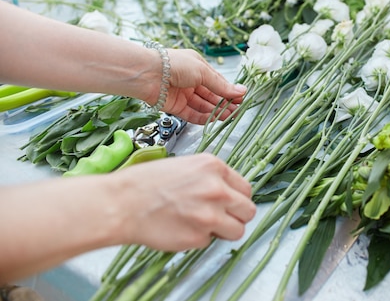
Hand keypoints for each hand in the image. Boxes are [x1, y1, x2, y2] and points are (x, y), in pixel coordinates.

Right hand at [114, 154, 255, 250]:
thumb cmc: (147, 183)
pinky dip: (199, 239)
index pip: (246, 188)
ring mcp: (210, 215)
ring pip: (237, 230)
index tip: (230, 203)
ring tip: (203, 225)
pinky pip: (210, 242)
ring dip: (224, 231)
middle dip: (237, 216)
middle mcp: (217, 190)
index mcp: (214, 167)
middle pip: (248, 211)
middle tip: (222, 217)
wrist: (123, 203)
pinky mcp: (199, 236)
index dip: (237, 198)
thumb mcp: (186, 166)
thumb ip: (212, 178)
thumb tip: (229, 192)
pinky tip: (182, 228)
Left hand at [160, 49, 246, 124]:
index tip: (240, 99)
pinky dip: (203, 118)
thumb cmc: (174, 65)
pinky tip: (214, 120)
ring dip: (216, 112)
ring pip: (203, 106)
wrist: (147, 73)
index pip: (217, 82)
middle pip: (211, 95)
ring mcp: (183, 95)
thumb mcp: (203, 72)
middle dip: (224, 103)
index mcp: (197, 68)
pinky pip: (192, 114)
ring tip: (229, 117)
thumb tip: (241, 91)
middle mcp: (190, 81)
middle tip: (237, 111)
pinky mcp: (175, 107)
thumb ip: (221, 85)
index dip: (229, 91)